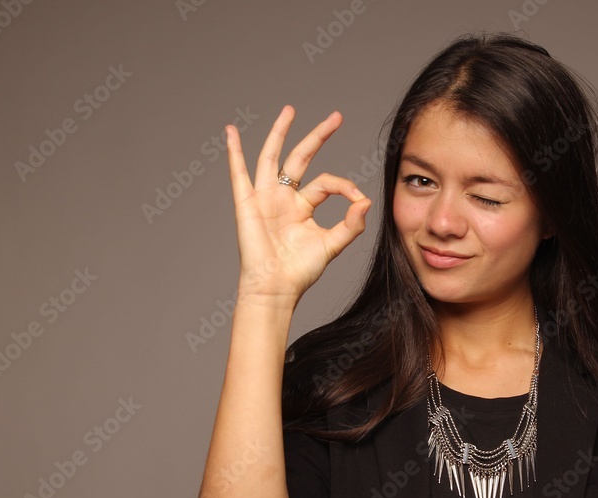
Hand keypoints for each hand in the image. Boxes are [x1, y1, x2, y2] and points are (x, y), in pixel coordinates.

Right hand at [225, 105, 370, 309]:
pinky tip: (231, 132)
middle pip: (300, 158)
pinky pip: (238, 173)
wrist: (276, 287)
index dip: (344, 186)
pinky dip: (234, 152)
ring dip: (280, 132)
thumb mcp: (333, 244)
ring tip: (290, 110)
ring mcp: (265, 198)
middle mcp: (284, 197)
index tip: (358, 199)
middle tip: (336, 117)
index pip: (326, 182)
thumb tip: (366, 200)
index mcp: (303, 206)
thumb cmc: (300, 271)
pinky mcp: (247, 203)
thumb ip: (351, 224)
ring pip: (272, 157)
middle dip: (317, 136)